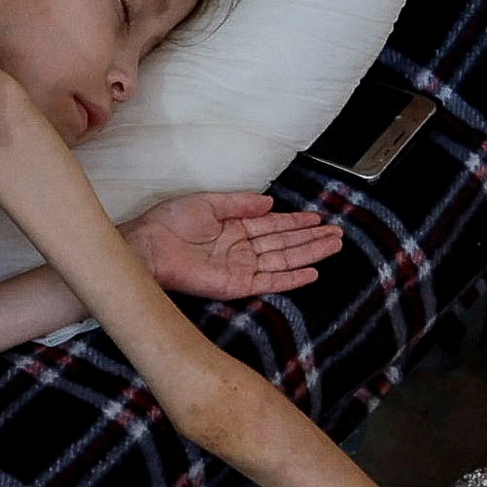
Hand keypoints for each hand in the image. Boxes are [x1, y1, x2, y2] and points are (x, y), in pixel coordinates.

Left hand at [129, 192, 343, 299]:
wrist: (150, 247)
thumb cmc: (170, 223)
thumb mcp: (209, 202)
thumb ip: (240, 203)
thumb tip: (270, 201)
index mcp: (234, 228)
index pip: (273, 225)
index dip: (296, 222)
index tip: (318, 217)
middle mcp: (242, 249)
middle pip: (285, 243)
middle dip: (311, 238)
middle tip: (337, 233)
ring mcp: (241, 268)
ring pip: (284, 260)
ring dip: (309, 253)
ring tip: (334, 246)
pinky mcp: (237, 285)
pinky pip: (271, 281)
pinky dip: (292, 278)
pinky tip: (312, 272)